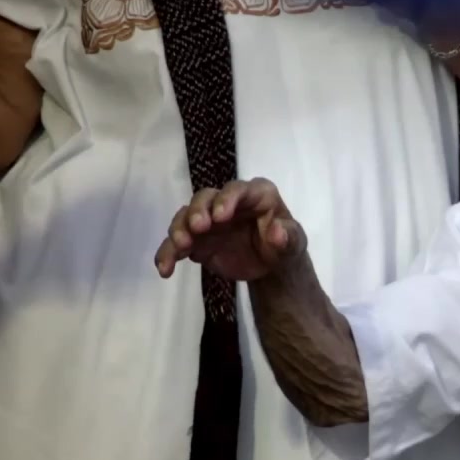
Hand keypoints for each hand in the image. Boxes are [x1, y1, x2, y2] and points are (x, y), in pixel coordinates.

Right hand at [154, 177, 305, 281]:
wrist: (270, 264)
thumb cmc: (284, 244)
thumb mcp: (294, 242)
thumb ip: (288, 237)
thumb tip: (277, 233)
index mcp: (255, 195)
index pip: (238, 190)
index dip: (227, 200)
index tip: (220, 217)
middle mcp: (226, 202)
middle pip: (205, 198)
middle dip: (198, 211)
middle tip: (197, 228)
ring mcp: (207, 220)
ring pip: (185, 217)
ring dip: (179, 230)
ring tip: (180, 246)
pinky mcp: (195, 240)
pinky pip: (176, 244)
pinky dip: (168, 254)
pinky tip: (165, 269)